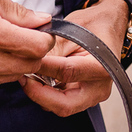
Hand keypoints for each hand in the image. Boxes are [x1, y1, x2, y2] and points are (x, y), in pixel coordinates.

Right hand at [0, 0, 53, 94]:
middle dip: (32, 50)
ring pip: (12, 76)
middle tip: (23, 36)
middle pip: (29, 65)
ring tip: (0, 43)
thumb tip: (41, 20)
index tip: (41, 31)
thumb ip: (16, 10)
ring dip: (15, 61)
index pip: (36, 47)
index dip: (45, 38)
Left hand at [20, 0, 128, 115]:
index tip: (24, 62)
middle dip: (39, 94)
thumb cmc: (93, 24)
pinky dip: (47, 94)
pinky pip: (62, 102)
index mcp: (103, 66)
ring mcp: (93, 96)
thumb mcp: (72, 27)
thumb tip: (30, 60)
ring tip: (27, 77)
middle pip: (65, 104)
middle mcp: (100, 87)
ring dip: (41, 95)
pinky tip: (37, 80)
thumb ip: (53, 47)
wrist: (108, 25)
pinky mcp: (85, 98)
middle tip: (23, 79)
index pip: (67, 72)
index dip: (43, 68)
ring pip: (62, 106)